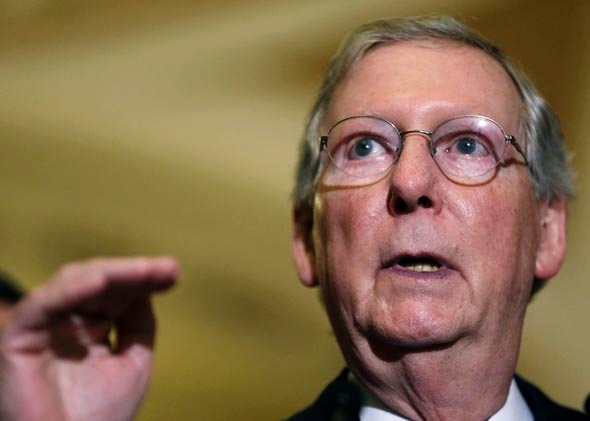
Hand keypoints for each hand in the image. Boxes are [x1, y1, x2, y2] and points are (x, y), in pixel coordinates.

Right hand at [0, 257, 177, 420]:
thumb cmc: (99, 417)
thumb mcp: (132, 362)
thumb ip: (138, 324)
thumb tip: (147, 286)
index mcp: (90, 327)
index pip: (117, 292)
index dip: (143, 279)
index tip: (173, 272)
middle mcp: (65, 322)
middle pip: (98, 281)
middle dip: (133, 273)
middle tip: (167, 269)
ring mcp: (43, 327)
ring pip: (74, 283)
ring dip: (112, 274)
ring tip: (144, 270)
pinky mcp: (18, 337)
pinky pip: (43, 304)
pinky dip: (71, 290)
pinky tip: (101, 280)